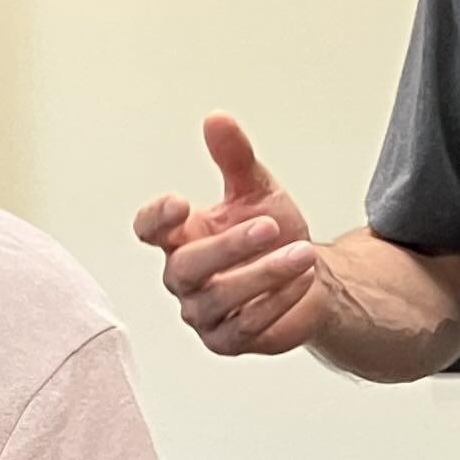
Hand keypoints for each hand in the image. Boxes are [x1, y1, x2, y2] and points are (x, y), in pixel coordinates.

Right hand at [133, 114, 329, 357]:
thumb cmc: (273, 234)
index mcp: (180, 237)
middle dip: (230, 246)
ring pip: (220, 298)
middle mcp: (183, 276)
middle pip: (186, 267)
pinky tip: (303, 281)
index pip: (149, 229)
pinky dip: (277, 302)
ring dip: (264, 275)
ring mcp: (202, 312)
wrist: (310, 278)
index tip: (180, 203)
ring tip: (303, 254)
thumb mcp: (257, 190)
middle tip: (271, 225)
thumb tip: (216, 118)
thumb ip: (234, 158)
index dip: (156, 218)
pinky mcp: (227, 341)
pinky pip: (246, 326)